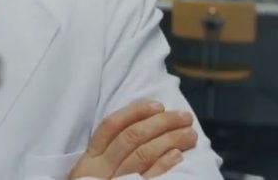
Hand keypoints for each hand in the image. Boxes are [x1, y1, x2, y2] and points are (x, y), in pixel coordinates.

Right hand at [67, 99, 198, 178]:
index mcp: (90, 158)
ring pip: (143, 154)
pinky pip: (149, 178)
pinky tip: (178, 155)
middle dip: (161, 123)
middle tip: (184, 116)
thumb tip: (140, 126)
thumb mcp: (88, 172)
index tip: (157, 105)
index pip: (111, 126)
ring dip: (170, 141)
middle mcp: (102, 168)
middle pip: (132, 137)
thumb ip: (105, 152)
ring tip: (189, 134)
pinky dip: (164, 165)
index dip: (135, 112)